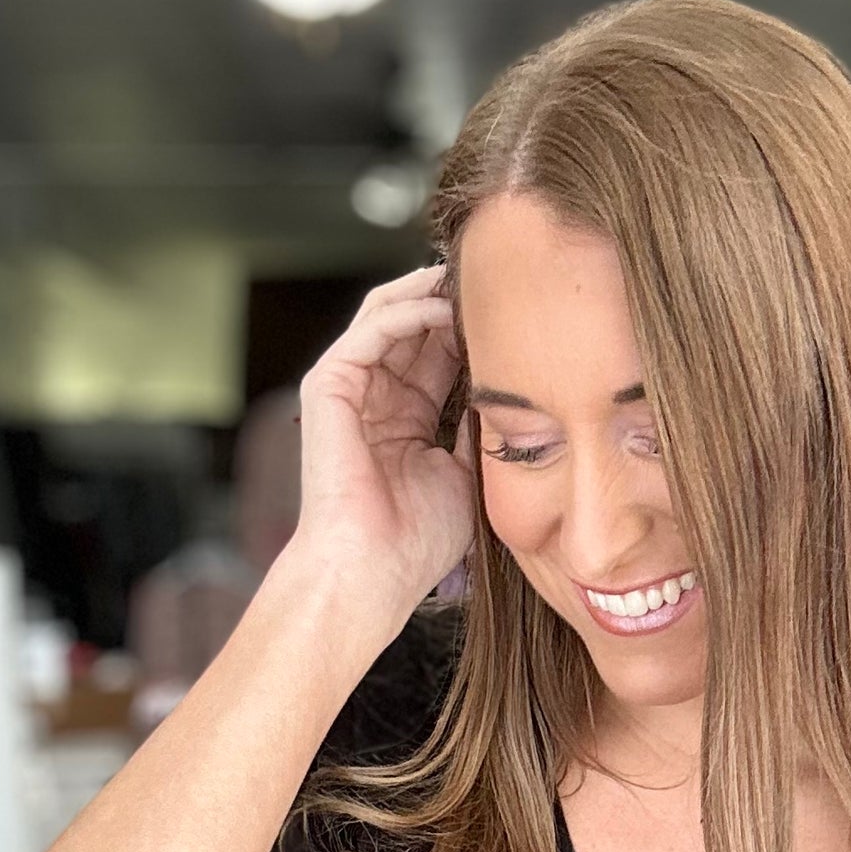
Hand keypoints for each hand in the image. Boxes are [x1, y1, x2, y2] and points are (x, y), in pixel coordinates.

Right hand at [283, 265, 474, 645]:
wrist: (371, 572)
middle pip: (416, 324)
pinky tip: (445, 304)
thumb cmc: (417, 542)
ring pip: (392, 313)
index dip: (475, 330)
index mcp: (403, 419)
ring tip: (476, 278)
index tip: (520, 312)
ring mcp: (349, 389)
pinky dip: (409, 308)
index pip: (439, 354)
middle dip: (456, 299)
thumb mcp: (466, 474)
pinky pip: (373, 327)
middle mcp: (373, 397)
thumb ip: (479, 426)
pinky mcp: (329, 384)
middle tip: (502, 279)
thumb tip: (512, 385)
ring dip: (434, 292)